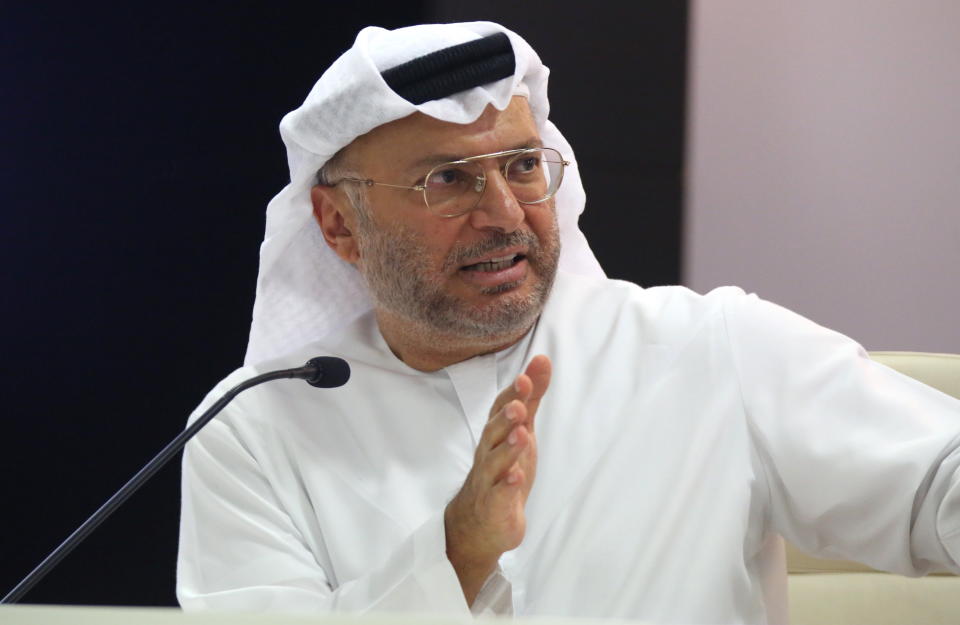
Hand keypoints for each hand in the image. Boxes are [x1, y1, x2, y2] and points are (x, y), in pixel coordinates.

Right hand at [445, 354, 551, 603]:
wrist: (481, 521)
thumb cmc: (503, 468)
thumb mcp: (521, 429)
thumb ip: (531, 397)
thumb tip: (543, 361)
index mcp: (496, 433)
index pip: (501, 409)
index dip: (513, 394)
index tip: (526, 378)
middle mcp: (488, 453)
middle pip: (493, 432)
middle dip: (506, 417)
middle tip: (519, 405)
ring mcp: (489, 480)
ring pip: (494, 462)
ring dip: (507, 448)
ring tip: (522, 435)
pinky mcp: (494, 505)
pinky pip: (498, 494)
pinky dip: (507, 485)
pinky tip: (517, 477)